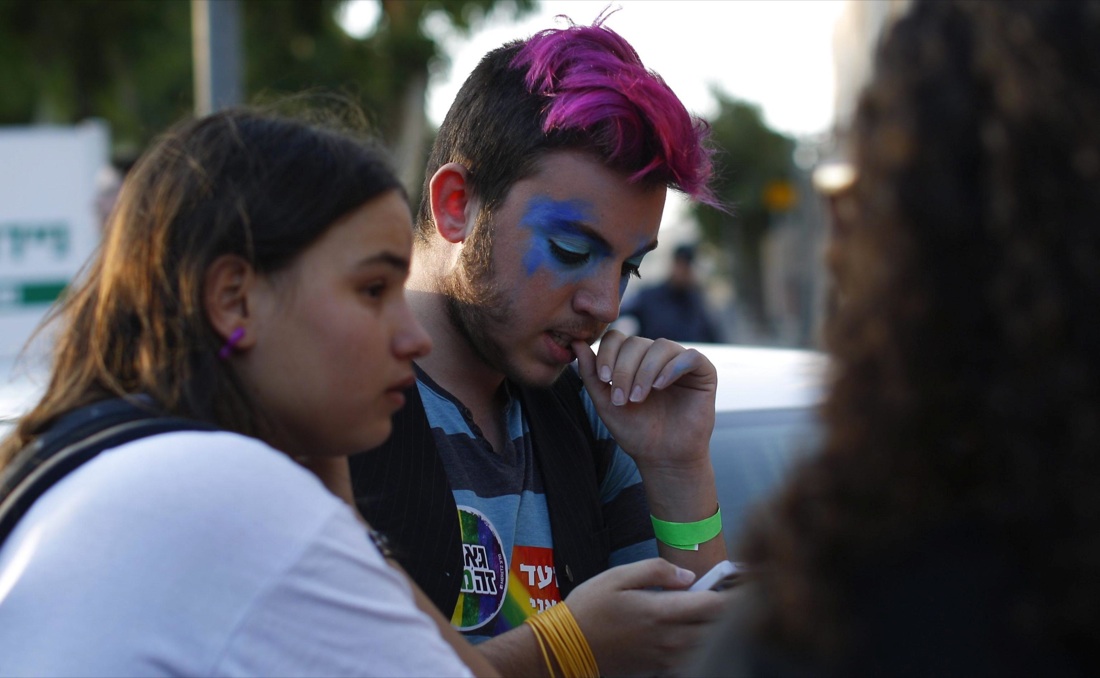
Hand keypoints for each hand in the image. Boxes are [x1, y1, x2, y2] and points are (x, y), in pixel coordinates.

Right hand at [564, 558, 729, 675]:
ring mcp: (666, 658)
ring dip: (717, 632)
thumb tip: (688, 577)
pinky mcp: (659, 671)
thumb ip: (656, 571)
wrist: (567, 648)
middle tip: (736, 599)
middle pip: (717, 629)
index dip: (734, 594)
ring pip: (707, 647)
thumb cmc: (590, 608)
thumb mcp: (617, 577)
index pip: (714, 606)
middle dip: (730, 614)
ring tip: (719, 617)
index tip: (744, 584)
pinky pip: (691, 662)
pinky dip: (701, 650)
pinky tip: (696, 637)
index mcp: (662, 611)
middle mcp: (670, 638)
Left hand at [572, 331, 716, 470]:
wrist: (663, 458)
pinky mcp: (703, 372)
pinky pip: (690, 356)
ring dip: (645, 372)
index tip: (603, 379)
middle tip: (621, 398)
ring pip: (661, 346)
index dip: (608, 353)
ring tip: (638, 398)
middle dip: (624, 370)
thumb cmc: (635, 431)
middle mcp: (656, 357)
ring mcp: (680, 362)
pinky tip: (660, 386)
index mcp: (633, 360)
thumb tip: (576, 343)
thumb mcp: (605, 402)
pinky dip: (673, 368)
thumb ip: (591, 373)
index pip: (618, 338)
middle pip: (637, 342)